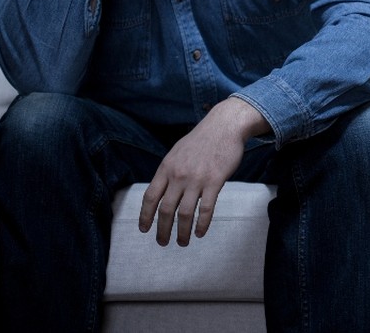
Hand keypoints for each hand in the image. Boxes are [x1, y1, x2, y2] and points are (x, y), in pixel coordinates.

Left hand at [139, 97, 270, 246]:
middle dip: (162, 230)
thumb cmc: (202, 139)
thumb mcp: (177, 152)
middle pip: (165, 209)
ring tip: (182, 242)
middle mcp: (178, 175)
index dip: (145, 216)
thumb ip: (169, 171)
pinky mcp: (215, 182)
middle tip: (162, 242)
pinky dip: (202, 224)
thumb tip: (161, 190)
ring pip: (184, 213)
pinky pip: (206, 209)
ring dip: (182, 231)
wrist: (224, 126)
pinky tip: (200, 233)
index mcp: (166, 168)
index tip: (144, 229)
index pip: (150, 197)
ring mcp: (196, 179)